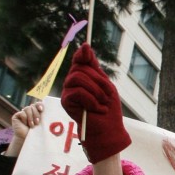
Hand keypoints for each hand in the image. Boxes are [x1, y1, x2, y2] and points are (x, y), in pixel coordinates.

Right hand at [7, 101, 44, 157]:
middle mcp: (30, 111)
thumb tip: (55, 110)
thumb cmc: (37, 133)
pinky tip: (25, 124)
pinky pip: (21, 113)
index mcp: (36, 112)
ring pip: (27, 108)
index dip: (39, 105)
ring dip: (31, 117)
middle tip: (37, 122)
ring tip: (32, 125)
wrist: (28, 140)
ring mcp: (23, 113)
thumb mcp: (43, 124)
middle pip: (33, 106)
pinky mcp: (16, 116)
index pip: (38, 104)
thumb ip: (46, 117)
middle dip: (36, 114)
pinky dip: (24, 119)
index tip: (41, 110)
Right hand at [60, 44, 130, 163]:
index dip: (82, 54)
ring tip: (102, 102)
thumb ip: (93, 67)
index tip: (87, 49)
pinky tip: (96, 108)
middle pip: (80, 68)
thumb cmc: (108, 107)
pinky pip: (77, 92)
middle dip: (98, 80)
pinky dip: (91, 100)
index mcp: (83, 77)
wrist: (108, 128)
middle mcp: (72, 83)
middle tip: (107, 95)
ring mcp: (68, 92)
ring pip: (77, 78)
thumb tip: (84, 45)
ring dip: (95, 90)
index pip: (79, 61)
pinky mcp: (66, 102)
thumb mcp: (105, 84)